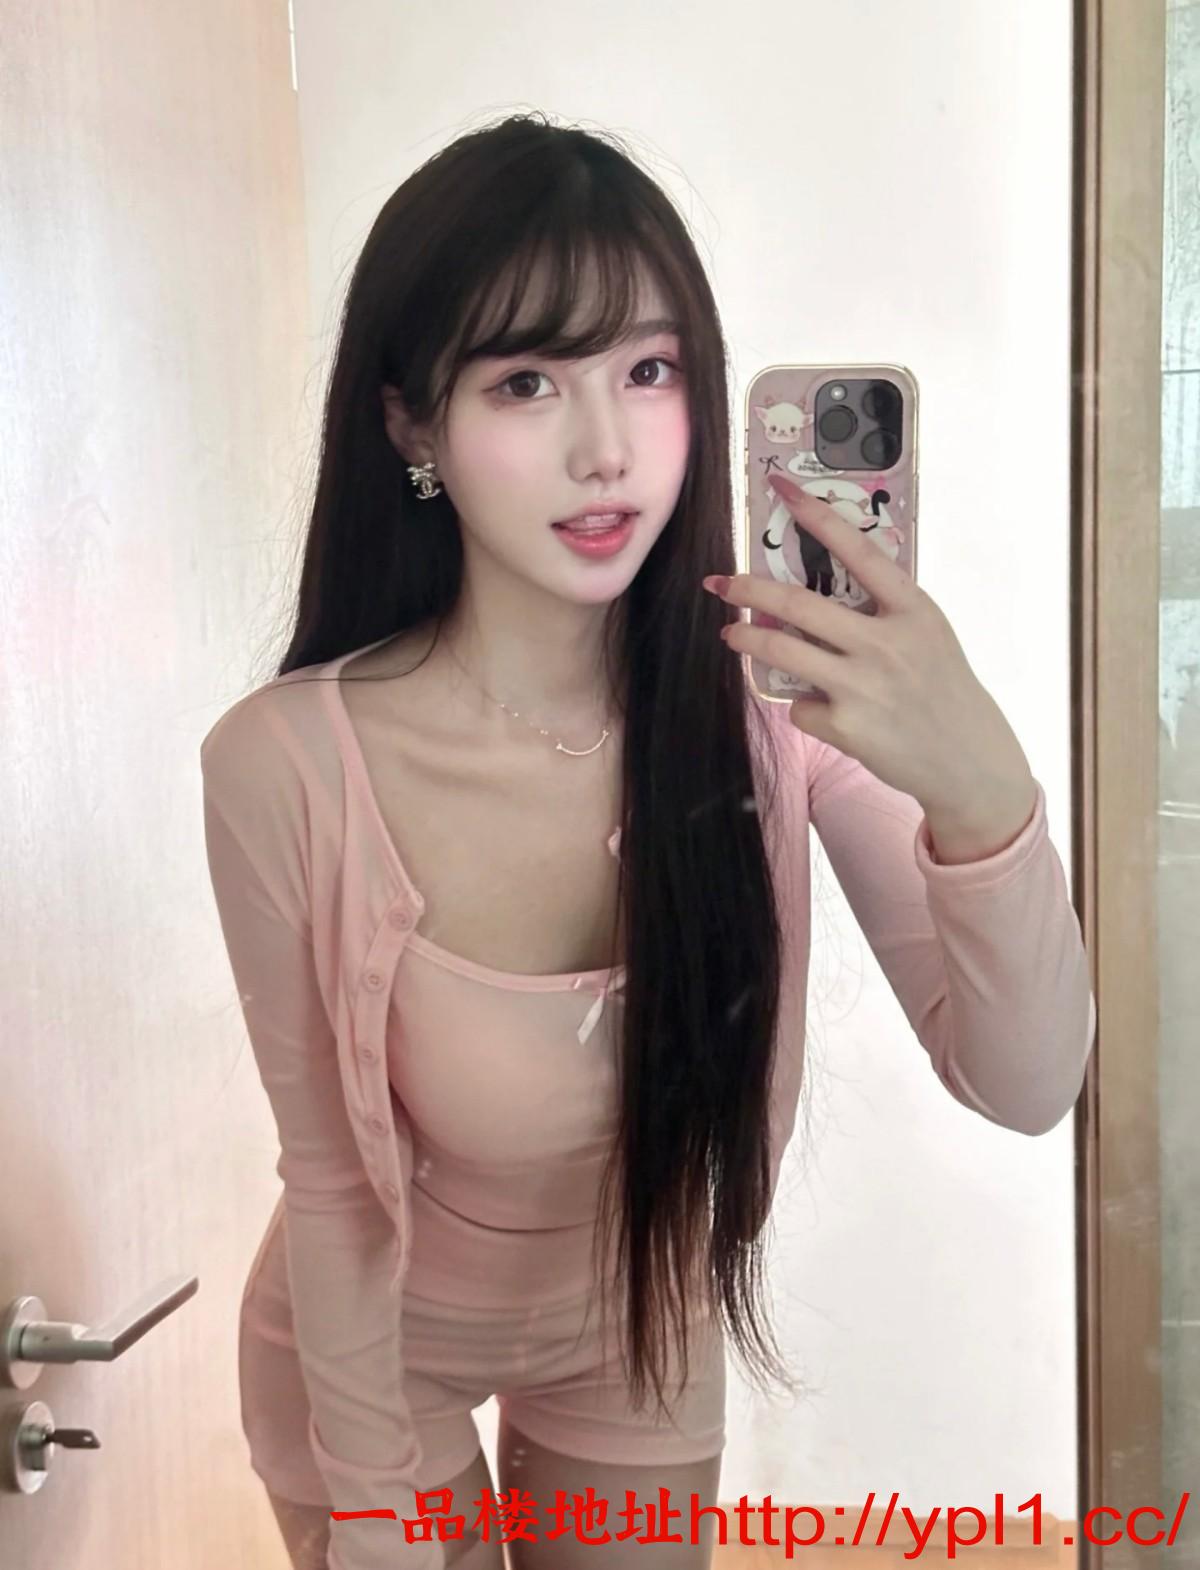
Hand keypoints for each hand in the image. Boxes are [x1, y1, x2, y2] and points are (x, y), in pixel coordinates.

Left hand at [703, 471, 1034, 822]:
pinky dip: (804, 704)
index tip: (783, 489)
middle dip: (749, 588)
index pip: (858, 551)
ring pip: (782, 651)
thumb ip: (883, 611)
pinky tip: (828, 712)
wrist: (966, 760)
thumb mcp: (926, 635)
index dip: (817, 516)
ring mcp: (863, 686)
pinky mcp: (845, 726)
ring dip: (747, 639)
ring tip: (733, 634)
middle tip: (721, 582)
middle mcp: (887, 643)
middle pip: (800, 604)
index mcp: (913, 610)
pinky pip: (800, 704)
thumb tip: (814, 597)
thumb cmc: (940, 689)